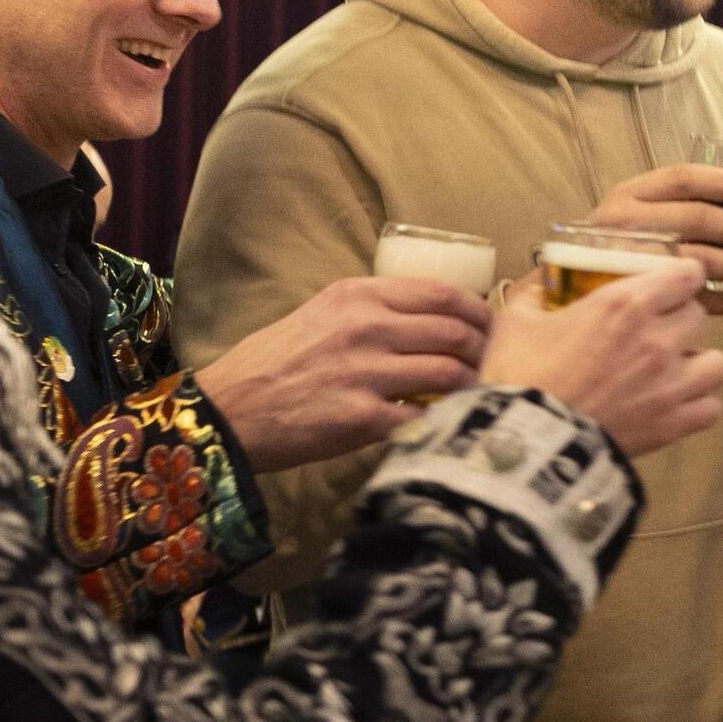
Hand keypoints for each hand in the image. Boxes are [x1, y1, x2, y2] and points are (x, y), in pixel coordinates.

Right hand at [196, 275, 493, 470]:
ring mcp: (366, 373)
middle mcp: (366, 327)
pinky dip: (443, 422)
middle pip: (457, 333)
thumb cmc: (275, 363)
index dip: (480, 313)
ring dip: (472, 389)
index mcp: (358, 295)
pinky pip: (426, 418)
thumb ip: (375, 311)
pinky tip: (445, 426)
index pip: (445, 294)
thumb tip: (433, 320)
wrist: (229, 411)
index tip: (491, 330)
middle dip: (485, 353)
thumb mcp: (322, 314)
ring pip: (451, 375)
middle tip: (493, 369)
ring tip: (474, 399)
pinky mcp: (363, 419)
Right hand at [482, 267, 722, 459]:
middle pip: (698, 316)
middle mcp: (657, 339)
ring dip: (700, 363)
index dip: (681, 276)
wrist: (524, 442)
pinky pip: (712, 408)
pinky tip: (677, 404)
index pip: (685, 274)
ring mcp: (671, 384)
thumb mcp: (516, 320)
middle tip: (659, 330)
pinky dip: (699, 405)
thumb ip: (536, 295)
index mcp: (624, 304)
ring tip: (677, 369)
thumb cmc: (518, 377)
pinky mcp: (673, 424)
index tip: (671, 283)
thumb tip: (543, 284)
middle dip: (681, 319)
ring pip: (718, 362)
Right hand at [589, 162, 722, 294]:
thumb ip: (660, 210)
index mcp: (624, 197)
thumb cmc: (600, 261)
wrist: (559, 312)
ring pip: (700, 259)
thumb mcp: (624, 217)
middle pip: (698, 218)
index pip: (683, 178)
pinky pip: (691, 299)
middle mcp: (625, 225)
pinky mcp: (638, 302)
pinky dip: (719, 301)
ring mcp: (631, 264)